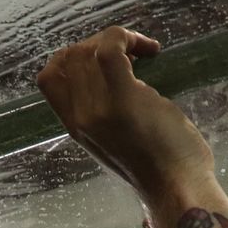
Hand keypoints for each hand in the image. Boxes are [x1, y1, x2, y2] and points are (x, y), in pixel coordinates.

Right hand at [36, 26, 215, 205]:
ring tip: (143, 52)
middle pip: (69, 57)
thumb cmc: (159, 169)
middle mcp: (80, 118)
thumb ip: (104, 114)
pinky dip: (129, 38)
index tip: (101, 60)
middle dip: (98, 42)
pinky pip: (111, 50)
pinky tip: (151, 50)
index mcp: (75, 127)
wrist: (178, 189)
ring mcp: (99, 109)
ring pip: (88, 51)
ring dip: (117, 39)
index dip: (72, 57)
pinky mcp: (124, 101)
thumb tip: (112, 77)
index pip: (49, 78)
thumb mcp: (117, 141)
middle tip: (130, 53)